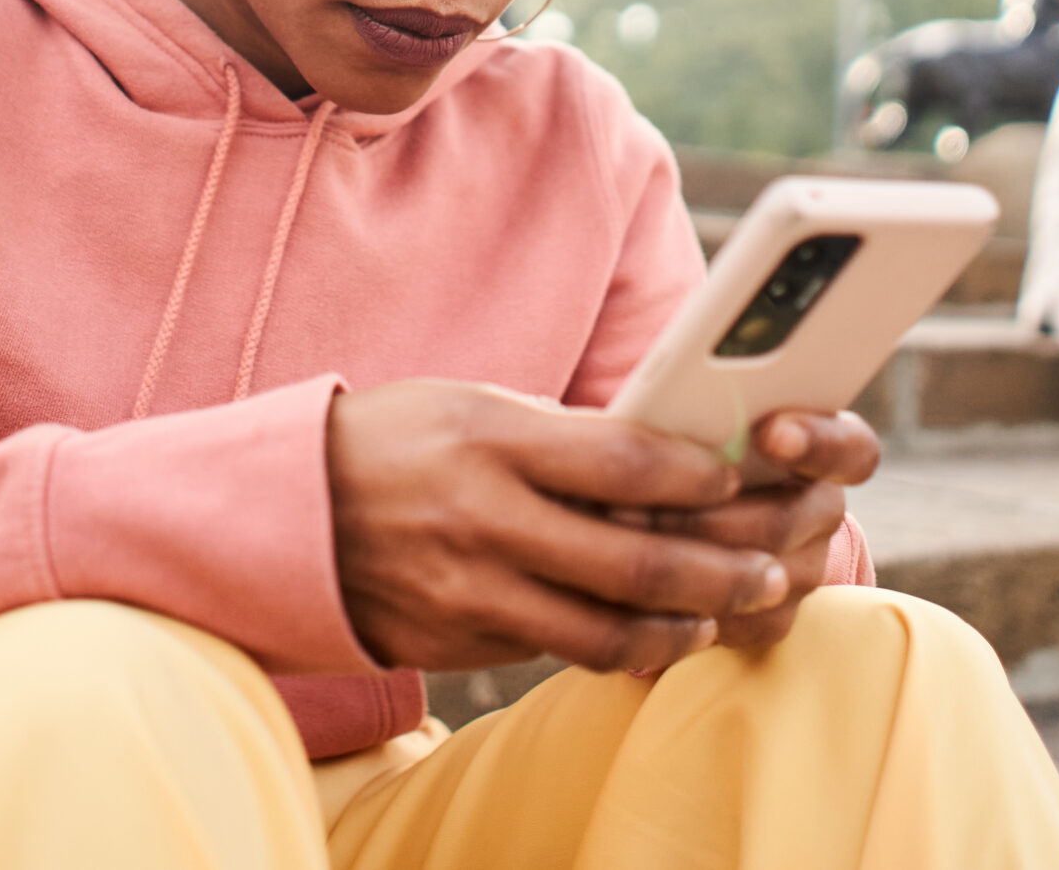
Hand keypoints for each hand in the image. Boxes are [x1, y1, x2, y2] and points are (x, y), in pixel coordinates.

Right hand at [328, 381, 783, 674]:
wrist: (285, 511)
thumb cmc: (398, 439)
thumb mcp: (474, 407)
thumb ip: (563, 436)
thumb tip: (670, 458)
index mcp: (492, 439)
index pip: (624, 462)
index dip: (697, 476)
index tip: (738, 479)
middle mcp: (484, 518)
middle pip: (634, 560)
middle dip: (720, 572)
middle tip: (773, 570)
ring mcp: (470, 591)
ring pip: (606, 630)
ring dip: (683, 627)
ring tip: (725, 614)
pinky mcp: (459, 643)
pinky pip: (557, 652)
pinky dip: (619, 647)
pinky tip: (656, 634)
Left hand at [614, 409, 880, 650]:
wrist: (676, 499)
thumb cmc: (682, 438)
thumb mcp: (692, 413)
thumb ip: (699, 409)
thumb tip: (667, 406)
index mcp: (820, 445)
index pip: (850, 448)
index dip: (817, 442)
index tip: (771, 433)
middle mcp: (821, 508)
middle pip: (784, 522)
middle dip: (702, 515)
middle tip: (629, 505)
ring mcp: (805, 566)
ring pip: (762, 578)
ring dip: (685, 564)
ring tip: (619, 544)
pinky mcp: (776, 614)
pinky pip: (747, 623)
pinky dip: (695, 611)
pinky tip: (641, 591)